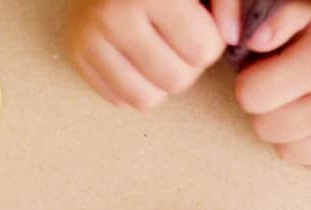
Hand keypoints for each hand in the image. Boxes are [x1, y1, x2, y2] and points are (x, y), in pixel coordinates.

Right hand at [67, 0, 226, 110]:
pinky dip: (134, 83)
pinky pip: (119, 99)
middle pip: (176, 80)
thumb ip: (228, 0)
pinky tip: (135, 54)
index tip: (198, 22)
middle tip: (178, 39)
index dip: (209, 41)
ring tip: (159, 49)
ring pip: (146, 99)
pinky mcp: (75, 52)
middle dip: (187, 64)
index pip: (203, 51)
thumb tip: (234, 37)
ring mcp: (90, 36)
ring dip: (161, 81)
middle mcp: (114, 14)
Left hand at [233, 3, 310, 174]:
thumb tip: (252, 45)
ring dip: (288, 132)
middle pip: (265, 129)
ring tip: (308, 106)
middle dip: (267, 109)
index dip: (251, 84)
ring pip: (286, 153)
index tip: (266, 74)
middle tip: (286, 91)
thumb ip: (279, 18)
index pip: (252, 96)